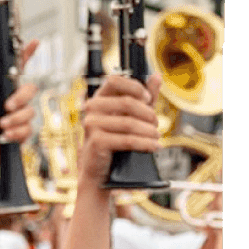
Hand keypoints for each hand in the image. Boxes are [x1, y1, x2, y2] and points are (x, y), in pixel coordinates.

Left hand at [0, 41, 39, 158]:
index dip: (27, 55)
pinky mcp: (23, 131)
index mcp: (4, 90)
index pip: (18, 70)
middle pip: (30, 90)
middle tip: (7, 107)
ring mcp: (20, 116)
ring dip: (14, 120)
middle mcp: (14, 101)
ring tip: (1, 126)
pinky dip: (16, 132)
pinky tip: (6, 136)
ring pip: (29, 112)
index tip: (34, 42)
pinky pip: (28, 128)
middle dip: (20, 99)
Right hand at [79, 72, 160, 186]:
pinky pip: (127, 140)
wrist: (100, 172)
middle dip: (148, 114)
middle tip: (156, 124)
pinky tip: (153, 147)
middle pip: (127, 103)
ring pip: (129, 123)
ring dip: (149, 131)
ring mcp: (92, 125)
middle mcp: (91, 109)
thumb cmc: (114, 142)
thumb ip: (143, 98)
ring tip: (156, 137)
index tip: (147, 99)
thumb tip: (156, 76)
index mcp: (98, 99)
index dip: (134, 87)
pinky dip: (144, 144)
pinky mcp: (96, 141)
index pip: (114, 81)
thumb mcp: (130, 117)